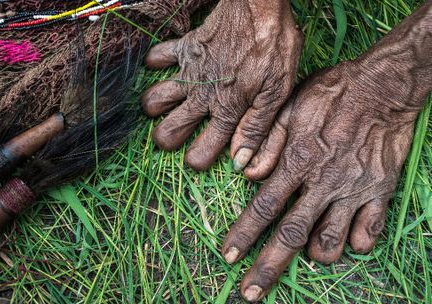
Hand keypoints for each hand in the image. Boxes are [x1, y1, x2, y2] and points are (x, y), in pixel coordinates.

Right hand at [142, 0, 301, 170]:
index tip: (200, 159)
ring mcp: (190, 71)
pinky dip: (157, 63)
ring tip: (169, 106)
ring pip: (154, 99)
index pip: (200, 151)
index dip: (198, 161)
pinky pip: (158, 57)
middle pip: (167, 131)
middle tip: (176, 135)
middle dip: (167, 140)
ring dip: (157, 107)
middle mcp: (202, 95)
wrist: (259, 6)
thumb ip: (256, 128)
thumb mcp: (277, 92)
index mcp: (227, 110)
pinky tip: (167, 67)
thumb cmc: (275, 47)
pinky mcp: (185, 48)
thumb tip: (239, 161)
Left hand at [221, 59, 421, 301]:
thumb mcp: (291, 105)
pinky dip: (356, 243)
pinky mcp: (381, 191)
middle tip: (251, 294)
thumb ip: (267, 141)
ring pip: (332, 242)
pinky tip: (348, 239)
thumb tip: (245, 173)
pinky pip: (369, 233)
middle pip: (291, 235)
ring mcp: (354, 190)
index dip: (243, 234)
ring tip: (309, 253)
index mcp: (297, 160)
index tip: (227, 256)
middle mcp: (324, 182)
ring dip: (317, 255)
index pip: (264, 206)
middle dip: (268, 268)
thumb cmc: (333, 92)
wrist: (385, 86)